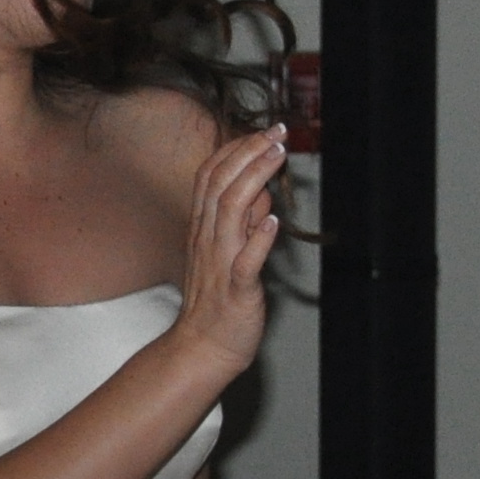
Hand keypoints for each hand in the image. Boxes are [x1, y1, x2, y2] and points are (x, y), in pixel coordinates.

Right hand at [170, 127, 287, 378]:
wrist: (202, 347)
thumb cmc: (217, 300)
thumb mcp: (227, 251)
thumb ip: (242, 220)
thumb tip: (261, 191)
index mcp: (203, 227)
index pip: (211, 175)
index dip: (236, 148)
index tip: (263, 131)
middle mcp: (208, 239)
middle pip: (221, 184)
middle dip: (250, 152)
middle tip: (277, 132)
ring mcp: (220, 263)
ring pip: (230, 212)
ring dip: (255, 180)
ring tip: (277, 157)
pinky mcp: (236, 289)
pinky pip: (245, 261)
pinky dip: (258, 239)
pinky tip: (272, 221)